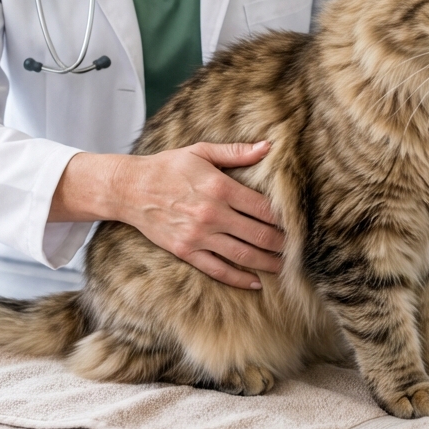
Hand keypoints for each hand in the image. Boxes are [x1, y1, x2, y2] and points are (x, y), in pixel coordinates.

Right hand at [51, 141, 282, 289]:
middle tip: (298, 249)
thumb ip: (236, 152)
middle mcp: (212, 214)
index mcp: (219, 188)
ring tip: (284, 267)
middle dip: (281, 244)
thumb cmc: (168, 167)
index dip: (282, 218)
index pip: (262, 208)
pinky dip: (239, 279)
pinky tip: (256, 282)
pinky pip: (218, 269)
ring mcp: (199, 236)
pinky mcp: (186, 251)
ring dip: (267, 263)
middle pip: (257, 234)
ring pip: (242, 255)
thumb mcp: (201, 152)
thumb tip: (268, 146)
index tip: (297, 223)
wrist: (131, 189)